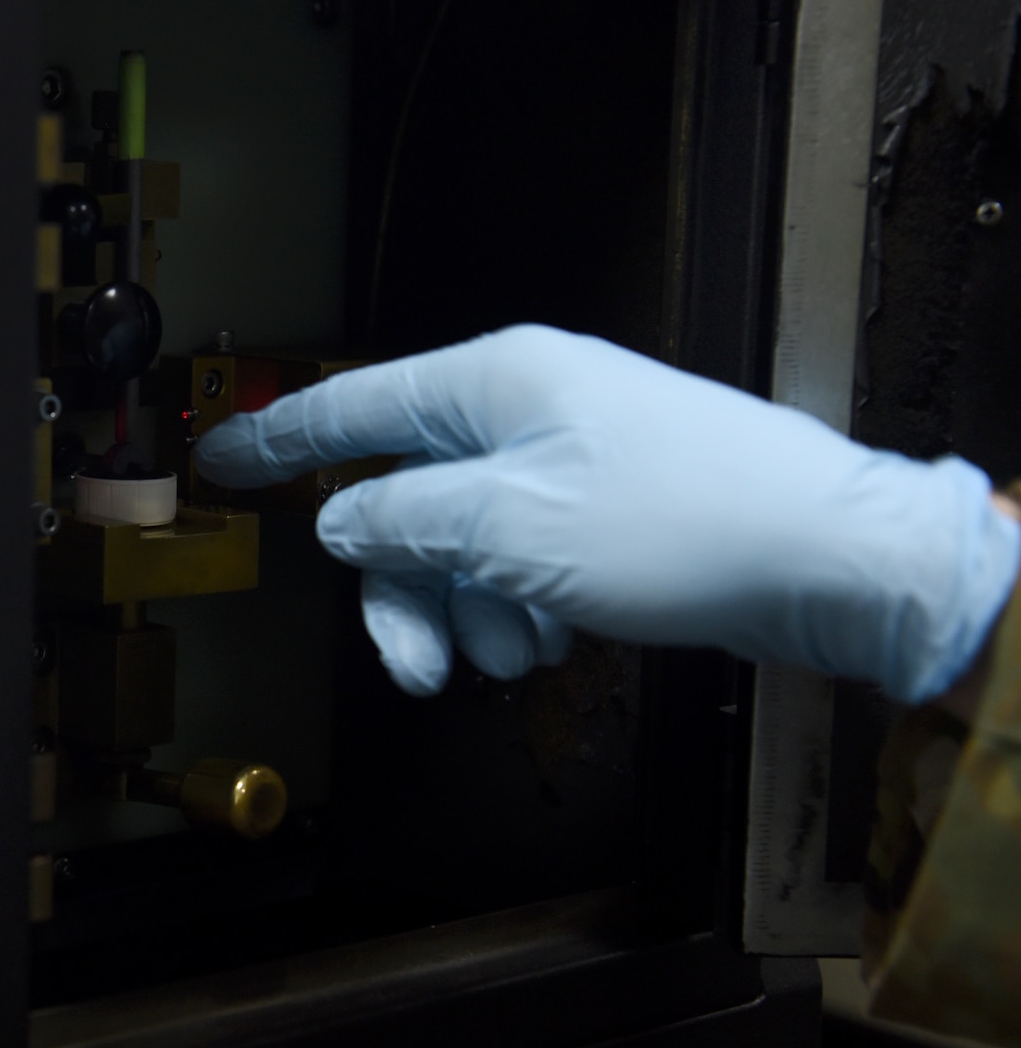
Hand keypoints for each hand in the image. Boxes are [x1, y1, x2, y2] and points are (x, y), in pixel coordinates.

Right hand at [192, 325, 1020, 700]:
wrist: (829, 559)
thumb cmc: (681, 523)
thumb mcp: (509, 528)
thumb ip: (405, 521)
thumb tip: (346, 521)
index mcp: (494, 383)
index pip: (351, 406)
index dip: (276, 439)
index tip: (219, 458)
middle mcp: (526, 411)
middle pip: (409, 502)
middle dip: (408, 592)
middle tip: (415, 664)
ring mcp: (569, 461)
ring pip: (464, 545)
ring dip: (473, 614)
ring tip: (522, 654)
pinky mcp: (605, 513)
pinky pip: (520, 563)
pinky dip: (524, 610)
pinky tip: (559, 640)